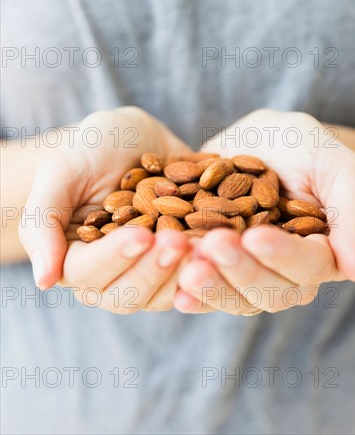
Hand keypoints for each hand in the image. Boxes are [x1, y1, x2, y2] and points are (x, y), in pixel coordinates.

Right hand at [19, 106, 192, 311]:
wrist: (133, 138)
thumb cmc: (90, 149)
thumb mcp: (62, 171)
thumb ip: (45, 221)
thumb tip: (44, 280)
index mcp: (77, 258)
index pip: (88, 273)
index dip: (114, 258)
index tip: (141, 234)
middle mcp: (113, 273)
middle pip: (128, 295)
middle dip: (155, 271)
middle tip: (179, 242)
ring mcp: (150, 270)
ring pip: (166, 293)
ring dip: (186, 274)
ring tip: (208, 248)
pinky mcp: (182, 261)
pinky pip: (197, 275)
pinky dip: (212, 265)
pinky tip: (230, 246)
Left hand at [174, 109, 354, 314]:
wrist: (261, 141)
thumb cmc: (305, 147)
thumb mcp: (336, 165)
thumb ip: (350, 212)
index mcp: (320, 253)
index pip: (308, 265)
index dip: (283, 255)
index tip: (256, 236)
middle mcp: (286, 273)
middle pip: (269, 292)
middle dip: (241, 271)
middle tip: (214, 244)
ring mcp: (249, 273)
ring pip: (236, 298)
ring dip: (212, 287)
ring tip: (188, 269)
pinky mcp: (217, 268)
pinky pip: (205, 290)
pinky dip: (191, 293)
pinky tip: (175, 290)